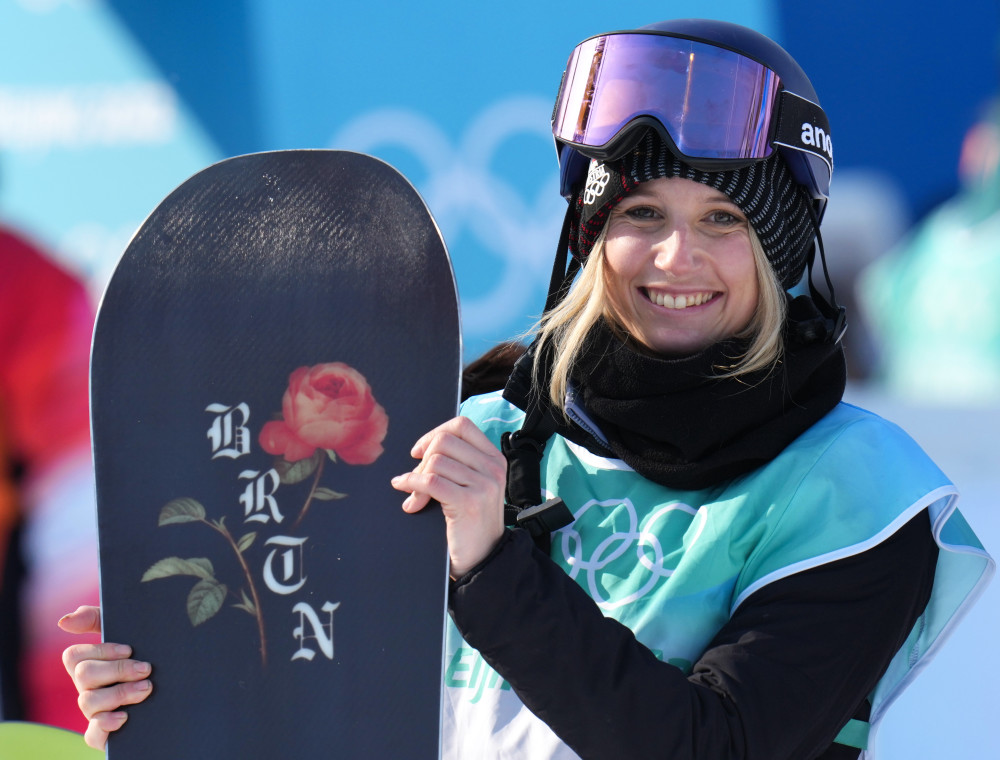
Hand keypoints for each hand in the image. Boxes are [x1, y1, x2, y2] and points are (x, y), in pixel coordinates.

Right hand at [59, 605, 152, 750]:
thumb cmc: (147, 655)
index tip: (129, 649)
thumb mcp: (130, 632)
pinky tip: (125, 717)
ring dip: (119, 693)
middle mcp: (89, 688)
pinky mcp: (104, 734)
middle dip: (117, 670)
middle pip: (83, 675)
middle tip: (146, 669)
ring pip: (88, 702)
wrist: (177, 693)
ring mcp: (95, 711)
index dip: (100, 650)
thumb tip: (64, 621)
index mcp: (91, 664)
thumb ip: (97, 619)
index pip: (74, 655)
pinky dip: (105, 725)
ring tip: (147, 688)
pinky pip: (92, 735)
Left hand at [392, 416, 505, 577]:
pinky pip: (430, 481)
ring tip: (415, 496)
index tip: (421, 451)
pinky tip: (410, 499)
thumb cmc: (472, 523)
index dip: (435, 433)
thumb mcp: (473, 485)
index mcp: (494, 458)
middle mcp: (493, 468)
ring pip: (435, 461)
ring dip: (416, 478)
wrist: (483, 558)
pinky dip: (413, 486)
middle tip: (415, 479)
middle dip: (422, 458)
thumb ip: (458, 463)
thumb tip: (423, 448)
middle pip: (444, 441)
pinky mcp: (469, 502)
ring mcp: (484, 484)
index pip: (462, 425)